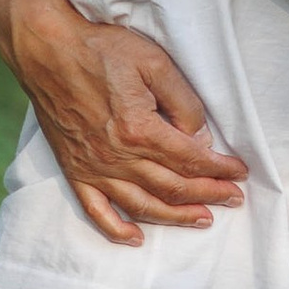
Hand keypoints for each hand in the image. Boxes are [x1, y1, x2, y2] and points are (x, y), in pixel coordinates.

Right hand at [1, 0, 248, 239]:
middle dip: (208, 195)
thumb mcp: (155, 63)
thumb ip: (184, 102)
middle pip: (173, 187)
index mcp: (140, 129)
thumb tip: (200, 137)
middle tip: (233, 199)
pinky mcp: (74, 170)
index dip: (221, 169)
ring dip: (175, 217)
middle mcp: (117, 156)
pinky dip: (116, 229)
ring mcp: (94, 167)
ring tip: (202, 219)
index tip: (240, 172)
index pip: (192, 159)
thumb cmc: (102, 50)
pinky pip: (96, 210)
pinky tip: (135, 239)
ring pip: (142, 205)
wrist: (48, 50)